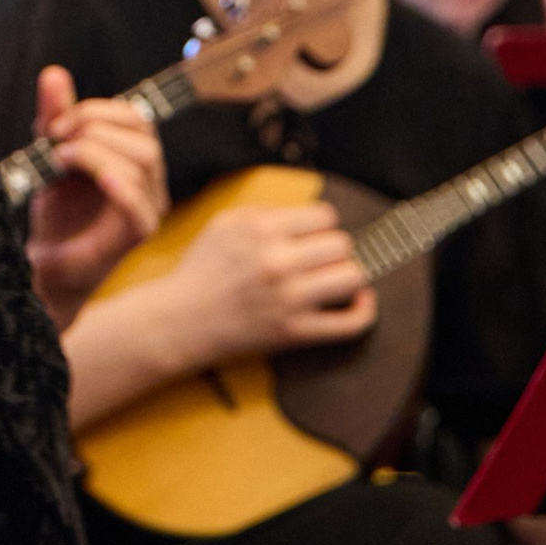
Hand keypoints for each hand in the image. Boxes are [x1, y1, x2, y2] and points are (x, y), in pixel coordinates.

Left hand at [23, 66, 168, 331]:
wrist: (47, 265)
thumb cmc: (58, 213)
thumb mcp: (51, 155)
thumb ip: (56, 117)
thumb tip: (54, 73)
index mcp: (135, 159)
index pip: (137, 118)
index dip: (98, 110)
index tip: (57, 121)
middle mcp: (150, 183)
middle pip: (144, 136)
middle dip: (95, 126)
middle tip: (55, 139)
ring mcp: (147, 209)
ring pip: (143, 162)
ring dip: (96, 150)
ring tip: (60, 160)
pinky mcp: (135, 236)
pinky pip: (139, 206)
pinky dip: (119, 186)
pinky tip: (96, 179)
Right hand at [158, 195, 375, 366]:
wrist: (182, 319)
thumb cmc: (203, 269)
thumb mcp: (225, 223)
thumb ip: (268, 212)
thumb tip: (313, 215)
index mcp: (259, 229)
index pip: (325, 216)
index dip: (322, 225)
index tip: (313, 236)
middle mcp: (276, 261)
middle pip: (342, 244)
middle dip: (334, 249)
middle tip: (320, 259)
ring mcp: (288, 299)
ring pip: (352, 277)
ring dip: (348, 276)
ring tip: (333, 278)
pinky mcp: (295, 332)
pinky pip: (350, 323)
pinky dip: (364, 311)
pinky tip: (360, 301)